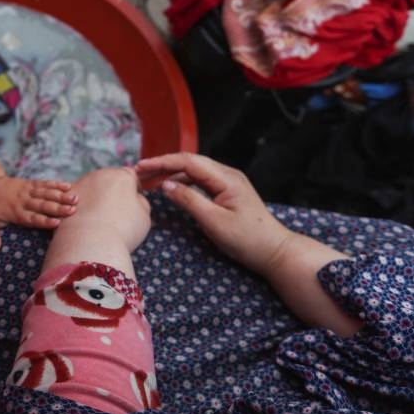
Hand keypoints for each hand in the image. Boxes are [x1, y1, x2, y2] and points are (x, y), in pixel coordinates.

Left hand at [0, 176, 77, 250]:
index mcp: (15, 212)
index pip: (32, 217)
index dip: (44, 220)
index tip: (57, 223)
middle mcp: (23, 200)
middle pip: (43, 204)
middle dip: (58, 207)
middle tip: (73, 210)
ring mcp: (28, 190)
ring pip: (46, 192)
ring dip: (61, 195)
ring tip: (75, 198)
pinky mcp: (31, 183)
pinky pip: (44, 183)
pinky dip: (56, 184)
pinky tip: (68, 186)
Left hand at [70, 167, 150, 252]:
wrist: (90, 242)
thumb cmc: (123, 230)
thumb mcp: (143, 216)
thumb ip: (141, 202)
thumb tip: (135, 198)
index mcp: (121, 176)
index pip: (130, 176)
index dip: (134, 188)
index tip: (133, 201)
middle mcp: (99, 174)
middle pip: (108, 180)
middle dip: (112, 192)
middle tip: (114, 212)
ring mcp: (79, 184)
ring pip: (90, 187)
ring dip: (94, 197)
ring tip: (97, 219)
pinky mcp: (64, 198)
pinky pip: (75, 199)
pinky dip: (80, 206)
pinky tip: (84, 221)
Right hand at [135, 153, 293, 274]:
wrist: (274, 251)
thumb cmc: (247, 239)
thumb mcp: (214, 221)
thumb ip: (188, 200)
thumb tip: (165, 184)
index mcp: (225, 178)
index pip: (188, 161)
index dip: (162, 162)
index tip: (141, 166)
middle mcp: (227, 174)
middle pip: (189, 162)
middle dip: (162, 165)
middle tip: (139, 172)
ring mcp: (227, 182)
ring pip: (193, 171)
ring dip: (170, 173)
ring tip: (149, 180)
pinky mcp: (226, 191)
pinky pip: (199, 181)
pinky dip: (182, 182)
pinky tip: (169, 188)